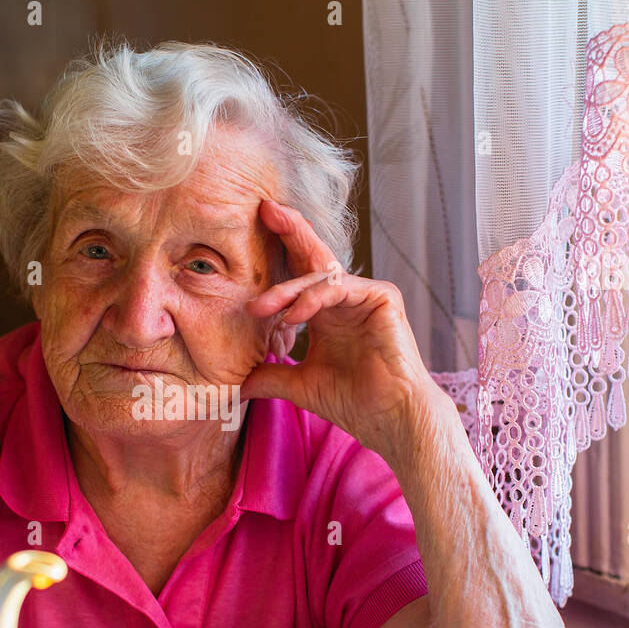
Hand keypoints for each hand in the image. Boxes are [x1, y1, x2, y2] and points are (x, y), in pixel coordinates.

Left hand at [242, 199, 446, 455]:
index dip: (279, 251)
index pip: (299, 275)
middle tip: (264, 208)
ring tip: (259, 308)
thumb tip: (238, 386)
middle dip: (288, 231)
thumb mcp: (302, 386)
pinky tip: (291, 317)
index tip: (249, 234)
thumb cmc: (355, 403)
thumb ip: (272, 378)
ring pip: (320, 277)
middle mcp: (346, 298)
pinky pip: (338, 289)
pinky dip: (312, 300)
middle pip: (313, 257)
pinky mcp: (382, 297)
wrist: (390, 419)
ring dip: (286, 290)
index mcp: (327, 312)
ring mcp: (365, 295)